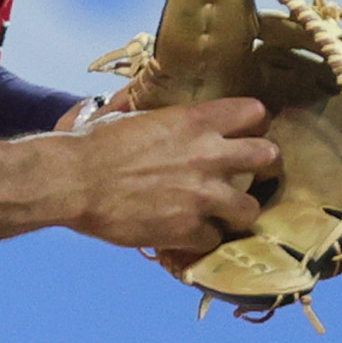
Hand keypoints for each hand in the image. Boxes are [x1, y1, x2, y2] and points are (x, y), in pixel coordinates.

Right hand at [59, 97, 279, 258]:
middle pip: (268, 157)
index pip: (254, 113)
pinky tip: (186, 236)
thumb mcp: (131, 114)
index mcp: (196, 120)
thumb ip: (158, 115)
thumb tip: (146, 101)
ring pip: (250, 210)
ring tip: (220, 215)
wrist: (72, 181)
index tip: (245, 133)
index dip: (253, 124)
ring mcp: (203, 196)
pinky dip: (200, 240)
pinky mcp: (188, 230)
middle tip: (248, 176)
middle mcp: (209, 156)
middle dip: (262, 167)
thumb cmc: (93, 144)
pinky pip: (213, 240)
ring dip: (236, 213)